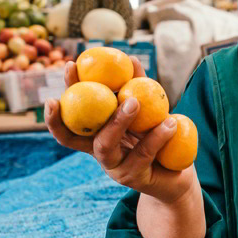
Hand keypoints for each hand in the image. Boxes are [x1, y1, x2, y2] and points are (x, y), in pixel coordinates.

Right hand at [44, 57, 196, 204]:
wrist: (178, 174)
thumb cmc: (159, 139)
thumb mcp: (148, 112)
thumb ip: (139, 88)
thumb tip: (130, 58)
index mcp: (97, 135)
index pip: (70, 120)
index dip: (60, 98)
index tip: (63, 74)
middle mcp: (100, 152)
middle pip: (75, 135)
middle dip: (71, 112)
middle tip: (88, 86)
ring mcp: (114, 168)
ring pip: (105, 145)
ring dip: (117, 121)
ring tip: (134, 101)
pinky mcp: (135, 179)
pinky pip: (143, 154)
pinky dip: (158, 136)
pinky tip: (170, 122)